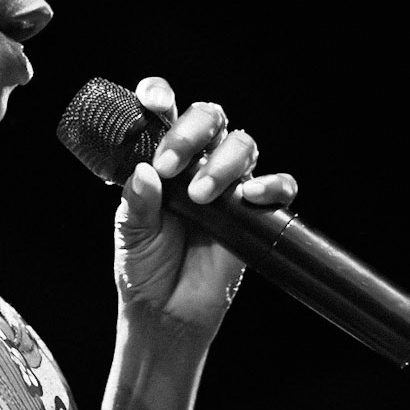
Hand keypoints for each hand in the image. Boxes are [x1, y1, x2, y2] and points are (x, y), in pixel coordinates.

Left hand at [114, 76, 296, 335]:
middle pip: (209, 118)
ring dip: (222, 163)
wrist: (166, 312)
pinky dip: (270, 185)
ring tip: (200, 195)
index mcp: (162, 158)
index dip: (160, 96)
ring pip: (242, 145)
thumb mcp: (130, 233)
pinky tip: (248, 196)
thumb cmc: (145, 266)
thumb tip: (145, 173)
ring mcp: (230, 184)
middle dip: (191, 131)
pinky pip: (279, 186)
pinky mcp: (256, 212)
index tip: (152, 104)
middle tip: (171, 165)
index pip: (166, 112)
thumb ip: (137, 202)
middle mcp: (198, 162)